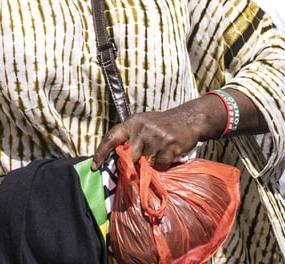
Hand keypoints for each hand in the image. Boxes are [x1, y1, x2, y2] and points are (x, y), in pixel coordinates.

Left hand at [91, 105, 206, 169]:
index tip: (95, 167)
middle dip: (135, 164)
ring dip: (153, 163)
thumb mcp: (144, 125)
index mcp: (132, 122)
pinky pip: (161, 164)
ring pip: (147, 162)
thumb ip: (132, 138)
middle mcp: (141, 128)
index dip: (101, 153)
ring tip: (161, 152)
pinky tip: (170, 153)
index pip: (111, 138)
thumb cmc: (164, 125)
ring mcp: (155, 135)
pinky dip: (165, 163)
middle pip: (130, 156)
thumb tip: (118, 160)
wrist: (190, 118)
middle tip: (144, 162)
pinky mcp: (169, 143)